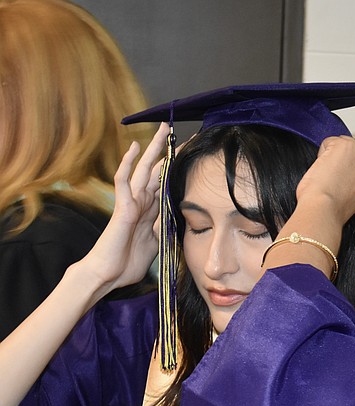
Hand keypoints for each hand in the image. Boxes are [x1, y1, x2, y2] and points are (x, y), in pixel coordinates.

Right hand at [82, 122, 168, 296]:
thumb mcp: (156, 243)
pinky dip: (127, 164)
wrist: (108, 275)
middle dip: (169, 152)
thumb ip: (164, 228)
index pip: (167, 183)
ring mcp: (131, 202)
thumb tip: (177, 222)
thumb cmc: (128, 261)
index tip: (194, 155)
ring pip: (143, 169)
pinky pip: (123, 181)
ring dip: (153, 150)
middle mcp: (142, 201)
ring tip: (163, 130)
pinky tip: (133, 148)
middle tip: (182, 132)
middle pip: (157, 171)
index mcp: (151, 210)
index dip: (179, 169)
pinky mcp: (122, 207)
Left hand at [296, 136, 354, 224]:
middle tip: (339, 159)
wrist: (324, 208)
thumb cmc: (333, 209)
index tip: (354, 161)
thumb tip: (348, 169)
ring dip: (335, 151)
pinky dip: (323, 151)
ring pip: (347, 141)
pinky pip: (330, 141)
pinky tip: (322, 166)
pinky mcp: (346, 145)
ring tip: (327, 170)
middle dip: (354, 147)